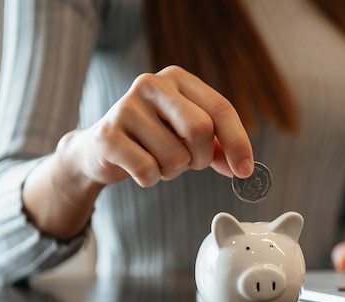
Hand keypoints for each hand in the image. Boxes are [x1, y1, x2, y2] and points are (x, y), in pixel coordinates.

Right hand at [59, 65, 253, 187]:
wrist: (99, 149)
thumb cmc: (152, 139)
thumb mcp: (188, 135)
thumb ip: (218, 146)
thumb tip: (242, 168)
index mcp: (177, 78)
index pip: (220, 108)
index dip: (238, 142)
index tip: (245, 171)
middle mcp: (151, 84)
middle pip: (201, 129)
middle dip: (201, 158)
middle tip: (189, 162)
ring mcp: (126, 107)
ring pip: (176, 156)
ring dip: (173, 171)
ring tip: (158, 161)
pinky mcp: (107, 134)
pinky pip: (148, 170)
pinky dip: (151, 179)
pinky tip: (139, 168)